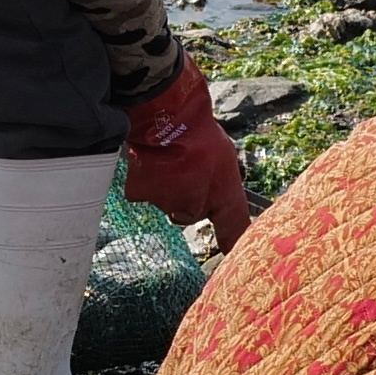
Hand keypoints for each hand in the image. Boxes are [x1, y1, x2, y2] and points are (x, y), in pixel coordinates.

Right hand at [124, 54, 254, 252]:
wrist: (166, 117)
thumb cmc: (199, 132)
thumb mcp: (225, 155)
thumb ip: (220, 181)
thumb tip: (213, 190)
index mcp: (222, 195)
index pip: (233, 229)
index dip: (231, 244)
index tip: (230, 257)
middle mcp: (195, 207)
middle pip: (190, 213)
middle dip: (189, 198)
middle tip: (186, 169)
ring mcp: (167, 203)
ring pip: (166, 203)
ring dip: (167, 188)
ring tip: (169, 159)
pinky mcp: (142, 196)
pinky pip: (144, 193)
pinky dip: (145, 181)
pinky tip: (149, 162)